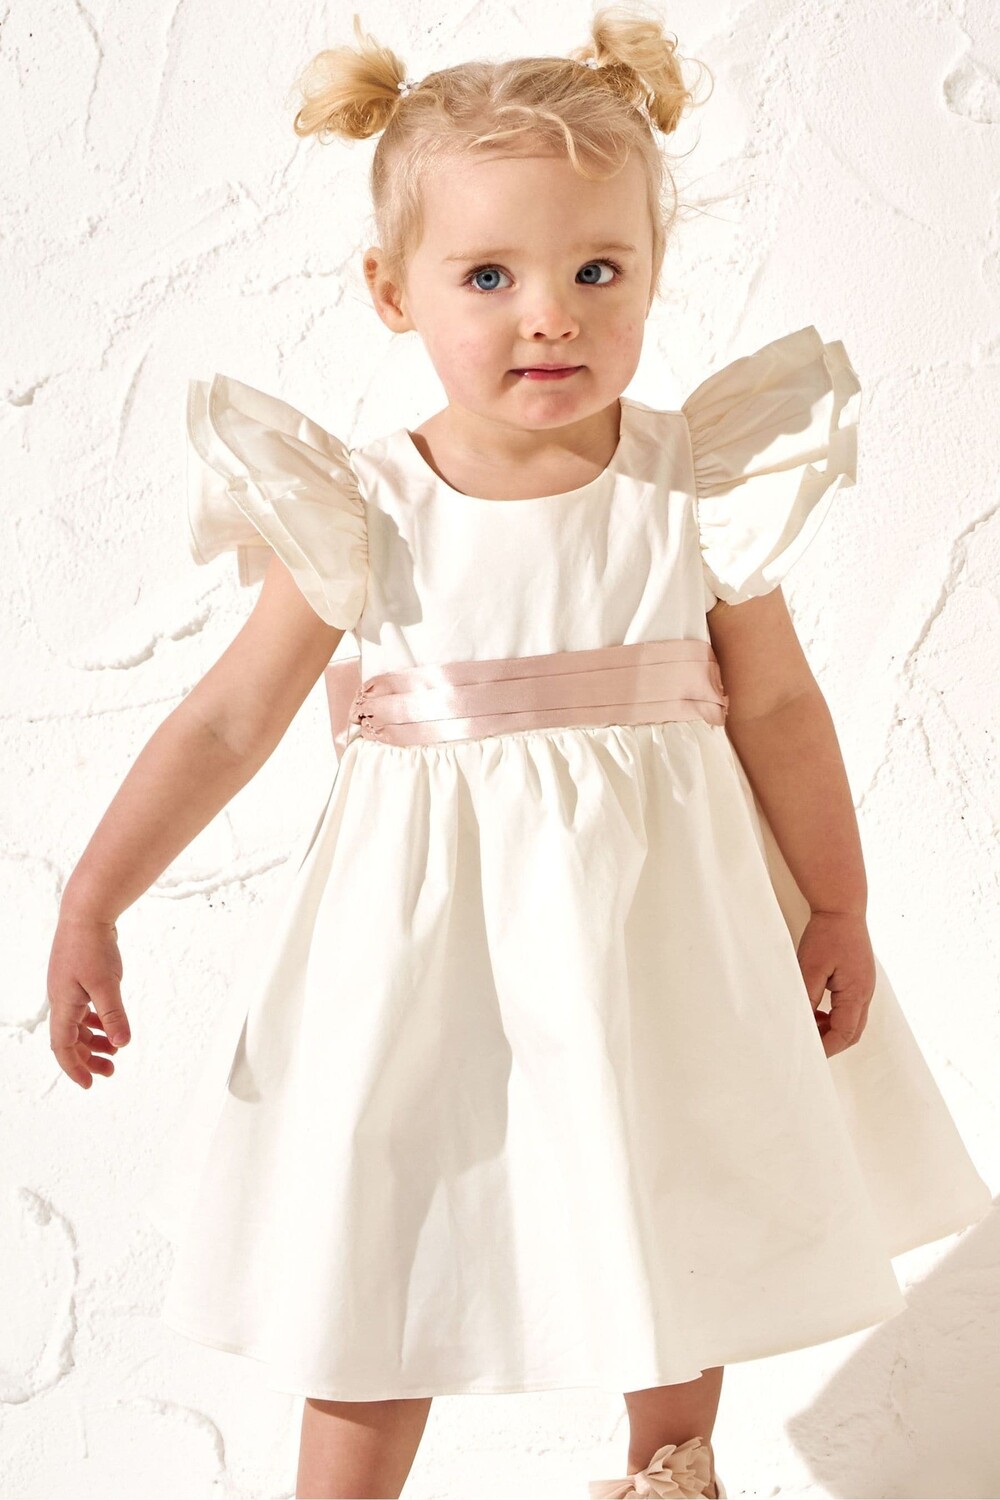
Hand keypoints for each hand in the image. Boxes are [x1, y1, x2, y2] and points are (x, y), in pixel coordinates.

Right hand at [47, 913, 129, 1088]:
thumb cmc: (93, 946)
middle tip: (110, 1072)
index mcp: (63, 1004)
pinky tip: (110, 1025)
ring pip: (77, 1025)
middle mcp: (62, 999)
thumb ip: (114, 1015)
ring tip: (114, 1052)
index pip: (62, 1047)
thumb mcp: (106, 984)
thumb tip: (122, 1044)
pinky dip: (96, 1022)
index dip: (74, 1068)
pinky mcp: (78, 979)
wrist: (86, 913)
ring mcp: (69, 989)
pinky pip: (83, 1010)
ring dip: (94, 1040)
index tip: (89, 1085)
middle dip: (88, 1058)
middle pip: (70, 1040)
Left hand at [796, 909, 874, 1057]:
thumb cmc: (827, 935)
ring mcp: (864, 987)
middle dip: (830, 1042)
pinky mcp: (859, 980)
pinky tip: (817, 1008)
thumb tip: (802, 1022)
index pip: (844, 1034)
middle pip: (852, 1033)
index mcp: (856, 993)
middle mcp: (865, 994)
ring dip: (832, 1029)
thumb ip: (808, 997)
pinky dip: (834, 1016)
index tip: (806, 1051)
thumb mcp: (811, 967)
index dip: (825, 1047)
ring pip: (852, 1022)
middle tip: (807, 1042)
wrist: (842, 908)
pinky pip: (850, 1008)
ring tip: (809, 1023)